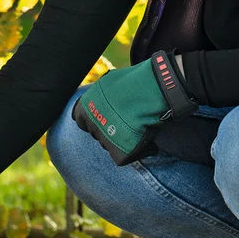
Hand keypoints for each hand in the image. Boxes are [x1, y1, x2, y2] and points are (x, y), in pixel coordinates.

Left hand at [72, 50, 196, 164]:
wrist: (157, 88)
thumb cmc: (135, 82)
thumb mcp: (108, 83)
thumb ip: (98, 96)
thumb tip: (96, 101)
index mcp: (84, 107)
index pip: (80, 120)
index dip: (95, 118)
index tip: (108, 115)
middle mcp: (91, 123)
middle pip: (95, 133)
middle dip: (107, 128)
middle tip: (124, 120)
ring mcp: (104, 138)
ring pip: (108, 144)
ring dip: (118, 139)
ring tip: (135, 126)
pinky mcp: (119, 151)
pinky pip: (121, 155)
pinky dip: (131, 150)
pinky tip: (141, 137)